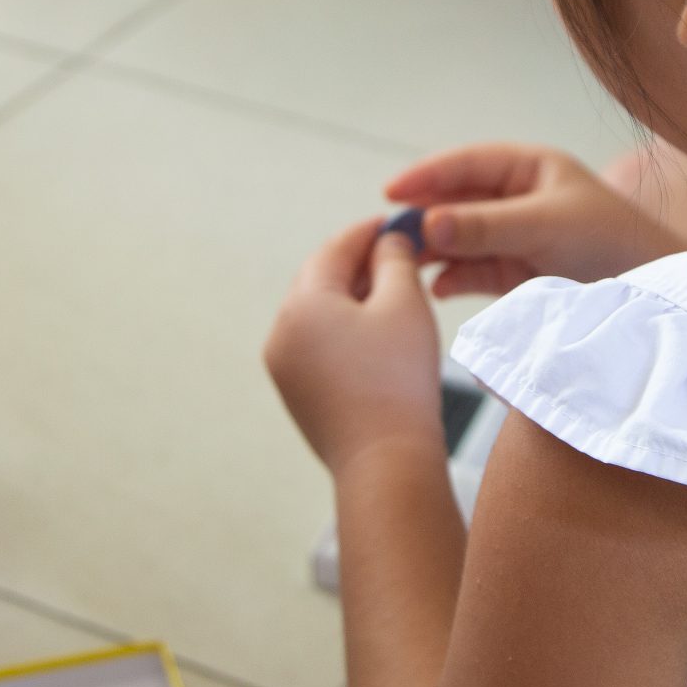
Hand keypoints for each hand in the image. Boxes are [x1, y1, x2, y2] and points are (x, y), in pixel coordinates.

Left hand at [264, 219, 441, 474]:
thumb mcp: (405, 304)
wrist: (385, 462)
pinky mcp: (296, 393)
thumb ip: (395, 260)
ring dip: (352, 298)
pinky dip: (345, 331)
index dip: (369, 231)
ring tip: (393, 294)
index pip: (335, 249)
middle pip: (320, 280)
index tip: (398, 224)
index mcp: (302, 304)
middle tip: (400, 256)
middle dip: (359, 264)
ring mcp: (283, 366)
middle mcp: (281, 332)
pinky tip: (378, 335)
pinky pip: (317, 345)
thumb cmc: (399, 380)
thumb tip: (387, 241)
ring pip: (318, 314)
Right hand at [385, 144, 684, 297]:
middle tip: (389, 235)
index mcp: (530, 169)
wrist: (655, 295)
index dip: (427, 176)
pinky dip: (454, 279)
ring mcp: (517, 238)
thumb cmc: (611, 243)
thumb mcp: (545, 226)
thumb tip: (427, 223)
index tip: (391, 193)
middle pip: (457, 202)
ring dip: (434, 250)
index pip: (467, 164)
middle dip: (424, 217)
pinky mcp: (519, 275)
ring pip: (461, 239)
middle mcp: (519, 200)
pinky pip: (474, 272)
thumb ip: (485, 227)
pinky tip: (438, 288)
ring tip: (404, 265)